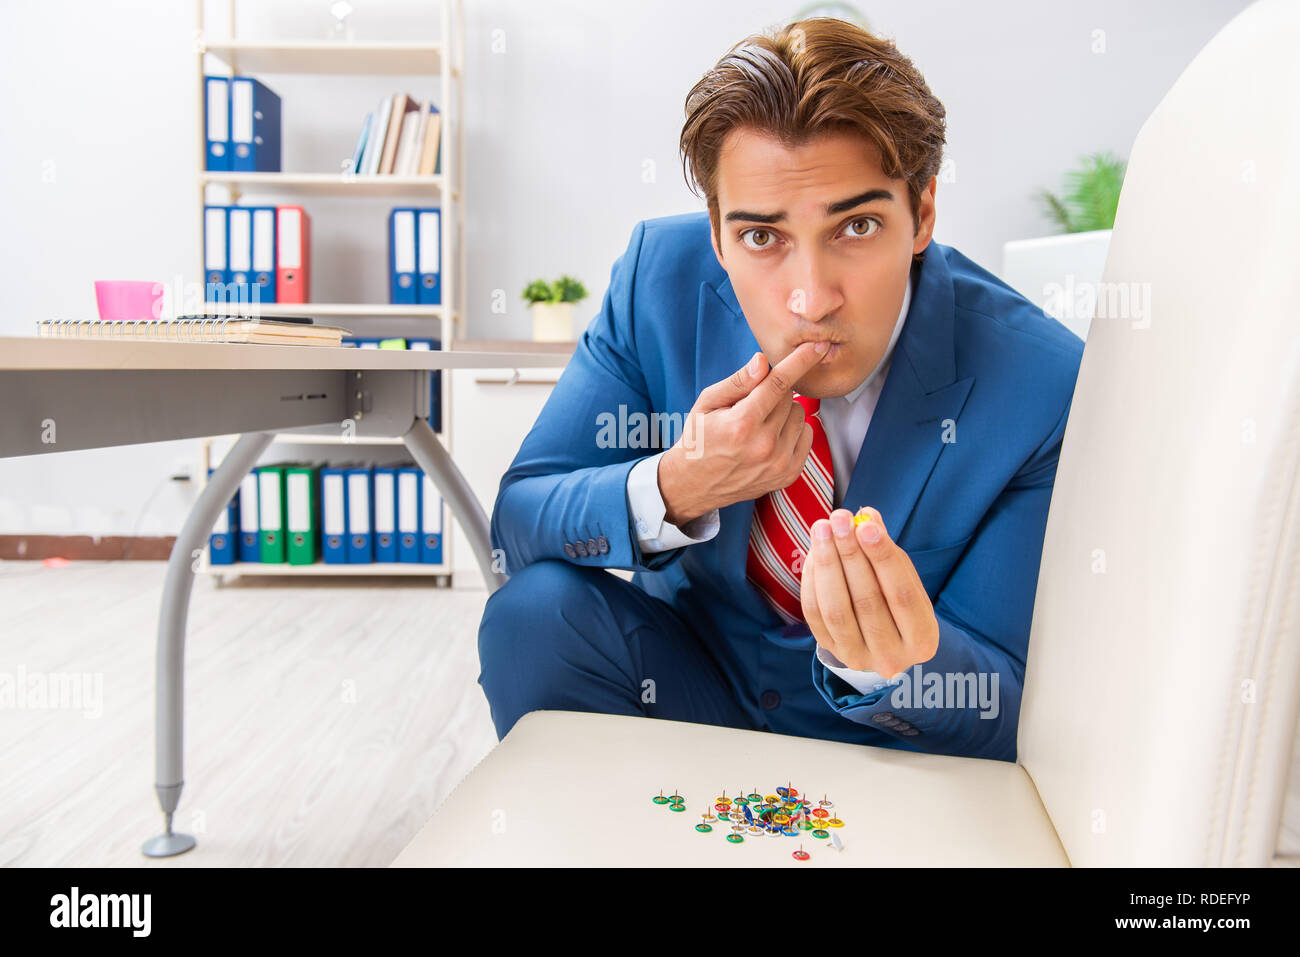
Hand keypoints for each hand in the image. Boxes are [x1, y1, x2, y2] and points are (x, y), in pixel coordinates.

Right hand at [658, 340, 829, 525]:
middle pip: (789, 397)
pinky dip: (793, 430)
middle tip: (751, 408)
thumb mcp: (707, 404)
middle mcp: (764, 445)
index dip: (800, 361)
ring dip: (784, 412)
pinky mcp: (789, 474)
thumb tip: (763, 362)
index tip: (818, 346)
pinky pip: (807, 435)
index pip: (778, 384)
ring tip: (759, 425)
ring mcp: (779, 463)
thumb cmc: (699, 439)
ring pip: (800, 415)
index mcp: (742, 424)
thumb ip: (738, 382)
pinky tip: (771, 438)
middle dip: (774, 394)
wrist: (694, 485)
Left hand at [800, 507, 939, 676]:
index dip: (882, 557)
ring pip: (836, 610)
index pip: (901, 594)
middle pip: (866, 601)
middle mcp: (892, 657)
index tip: (865, 525)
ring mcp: (859, 659)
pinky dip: (812, 581)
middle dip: (849, 554)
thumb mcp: (904, 578)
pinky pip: (814, 615)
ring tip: (822, 529)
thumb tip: (867, 515)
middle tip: (838, 519)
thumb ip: (887, 550)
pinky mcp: (832, 652)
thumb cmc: (899, 602)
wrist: (886, 642)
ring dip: (827, 564)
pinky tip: (815, 553)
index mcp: (922, 638)